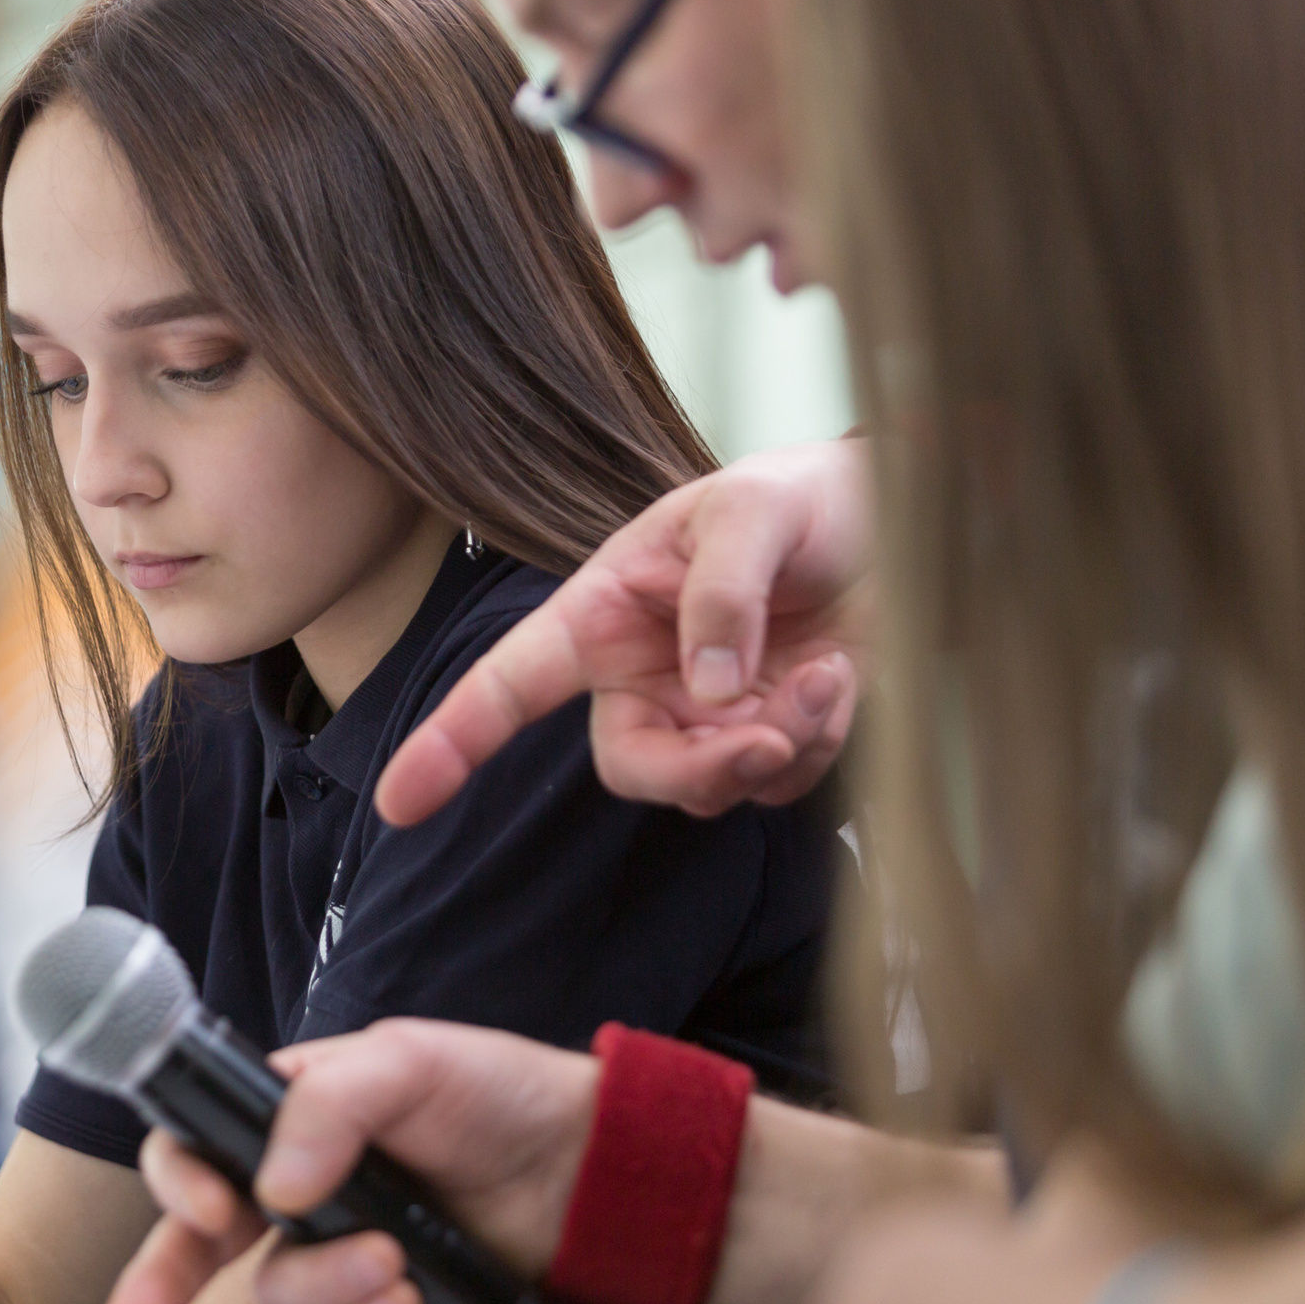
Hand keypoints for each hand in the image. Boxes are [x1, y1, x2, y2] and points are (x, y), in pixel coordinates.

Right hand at [104, 1020, 594, 1303]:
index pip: (196, 1139)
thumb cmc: (499, 1091)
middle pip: (202, 1234)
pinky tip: (410, 1297)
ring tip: (392, 1264)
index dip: (181, 1182)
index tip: (211, 1215)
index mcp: (288, 1106)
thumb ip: (331, 1104)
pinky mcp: (380, 1293)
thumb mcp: (409, 1062)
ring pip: (280, 1289)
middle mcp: (298, 1176)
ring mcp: (337, 1240)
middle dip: (166, 1278)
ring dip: (325, 1288)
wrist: (588, 1170)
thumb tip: (274, 1186)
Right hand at [378, 439, 873, 823]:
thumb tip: (710, 694)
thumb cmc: (805, 500)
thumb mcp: (754, 509)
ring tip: (829, 672)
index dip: (448, 744)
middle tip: (767, 739)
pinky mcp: (771, 743)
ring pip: (711, 786)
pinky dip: (818, 742)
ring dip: (778, 744)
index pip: (508, 685)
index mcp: (604, 613)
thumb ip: (721, 593)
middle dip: (698, 768)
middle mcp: (643, 678)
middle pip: (631, 769)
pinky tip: (841, 678)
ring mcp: (707, 719)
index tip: (397, 803)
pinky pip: (778, 785)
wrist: (906, 524)